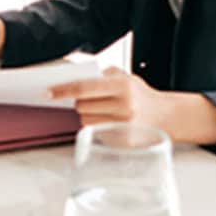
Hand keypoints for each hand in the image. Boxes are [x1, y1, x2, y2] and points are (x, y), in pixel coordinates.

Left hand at [49, 67, 174, 132]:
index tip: (48, 92)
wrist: (167, 116)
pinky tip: (108, 121)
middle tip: (87, 100)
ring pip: (85, 121)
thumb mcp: (126, 76)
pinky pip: (96, 133)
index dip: (63, 90)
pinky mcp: (122, 142)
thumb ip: (101, 74)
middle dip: (79, 103)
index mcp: (123, 86)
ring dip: (86, 115)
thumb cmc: (141, 95)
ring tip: (100, 111)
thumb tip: (73, 74)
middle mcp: (124, 107)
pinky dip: (96, 127)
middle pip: (82, 106)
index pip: (84, 88)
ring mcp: (123, 126)